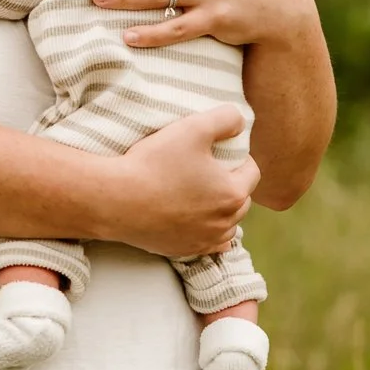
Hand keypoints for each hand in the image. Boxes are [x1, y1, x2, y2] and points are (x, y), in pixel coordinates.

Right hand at [99, 107, 257, 256]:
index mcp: (233, 193)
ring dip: (221, 210)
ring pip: (227, 224)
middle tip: (207, 170)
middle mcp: (225, 222)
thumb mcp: (192, 127)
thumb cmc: (154, 163)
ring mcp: (204, 240)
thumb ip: (225, 119)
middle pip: (241, 199)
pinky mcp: (184, 250)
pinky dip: (207, 232)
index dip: (238, 157)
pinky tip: (195, 220)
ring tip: (201, 194)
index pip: (252, 171)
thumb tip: (240, 122)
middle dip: (231, 184)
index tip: (218, 150)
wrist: (116, 200)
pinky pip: (209, 245)